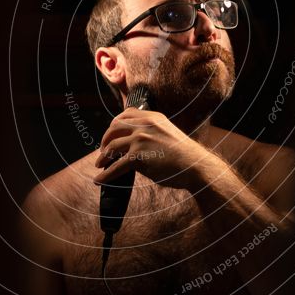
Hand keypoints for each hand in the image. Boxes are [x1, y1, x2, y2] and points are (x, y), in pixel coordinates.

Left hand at [92, 108, 217, 188]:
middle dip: (105, 140)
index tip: (111, 134)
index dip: (114, 124)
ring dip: (103, 158)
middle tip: (103, 151)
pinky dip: (105, 175)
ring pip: (112, 147)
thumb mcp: (167, 132)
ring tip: (100, 165)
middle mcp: (145, 125)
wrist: (195, 166)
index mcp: (152, 117)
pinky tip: (99, 180)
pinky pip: (115, 167)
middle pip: (114, 128)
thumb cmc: (183, 154)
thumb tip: (133, 141)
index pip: (125, 114)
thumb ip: (152, 131)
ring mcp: (140, 139)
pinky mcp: (138, 156)